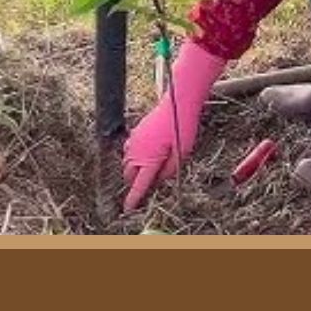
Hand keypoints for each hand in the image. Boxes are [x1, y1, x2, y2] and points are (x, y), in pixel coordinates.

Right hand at [122, 41, 225, 211]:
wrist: (177, 101)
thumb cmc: (183, 126)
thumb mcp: (183, 153)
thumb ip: (170, 170)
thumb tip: (160, 179)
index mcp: (150, 160)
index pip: (139, 185)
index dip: (133, 199)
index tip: (128, 209)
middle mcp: (138, 151)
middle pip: (129, 176)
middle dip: (134, 182)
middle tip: (146, 185)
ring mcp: (135, 140)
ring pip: (126, 162)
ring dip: (133, 169)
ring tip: (147, 168)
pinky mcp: (136, 131)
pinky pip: (129, 149)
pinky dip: (133, 155)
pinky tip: (145, 152)